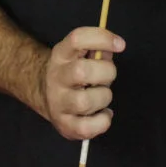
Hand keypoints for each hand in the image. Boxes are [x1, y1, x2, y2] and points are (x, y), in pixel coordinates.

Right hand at [40, 26, 124, 140]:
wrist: (45, 94)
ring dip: (103, 97)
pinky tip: (103, 114)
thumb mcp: (80, 54)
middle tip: (108, 77)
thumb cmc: (73, 73)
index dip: (101, 38)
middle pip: (81, 71)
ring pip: (84, 102)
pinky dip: (102, 121)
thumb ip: (99, 50)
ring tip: (102, 96)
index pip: (77, 39)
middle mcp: (56, 77)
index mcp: (61, 55)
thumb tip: (116, 45)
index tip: (120, 45)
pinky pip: (86, 128)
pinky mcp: (64, 125)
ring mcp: (58, 103)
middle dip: (106, 73)